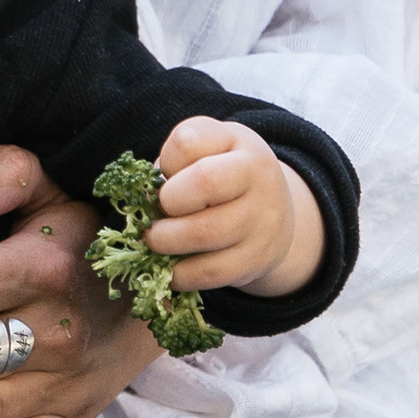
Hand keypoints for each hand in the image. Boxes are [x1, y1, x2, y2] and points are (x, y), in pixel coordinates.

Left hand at [145, 117, 322, 300]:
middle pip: (204, 181)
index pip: (188, 142)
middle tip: (154, 215)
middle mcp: (258, 177)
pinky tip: (170, 269)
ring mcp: (261, 220)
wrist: (275, 214)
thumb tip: (143, 201)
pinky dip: (180, 274)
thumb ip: (175, 163)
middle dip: (166, 202)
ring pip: (205, 232)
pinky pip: (210, 272)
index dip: (165, 161)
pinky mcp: (256, 259)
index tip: (166, 176)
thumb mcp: (208, 151)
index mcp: (238, 143)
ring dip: (166, 241)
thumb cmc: (224, 177)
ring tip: (156, 241)